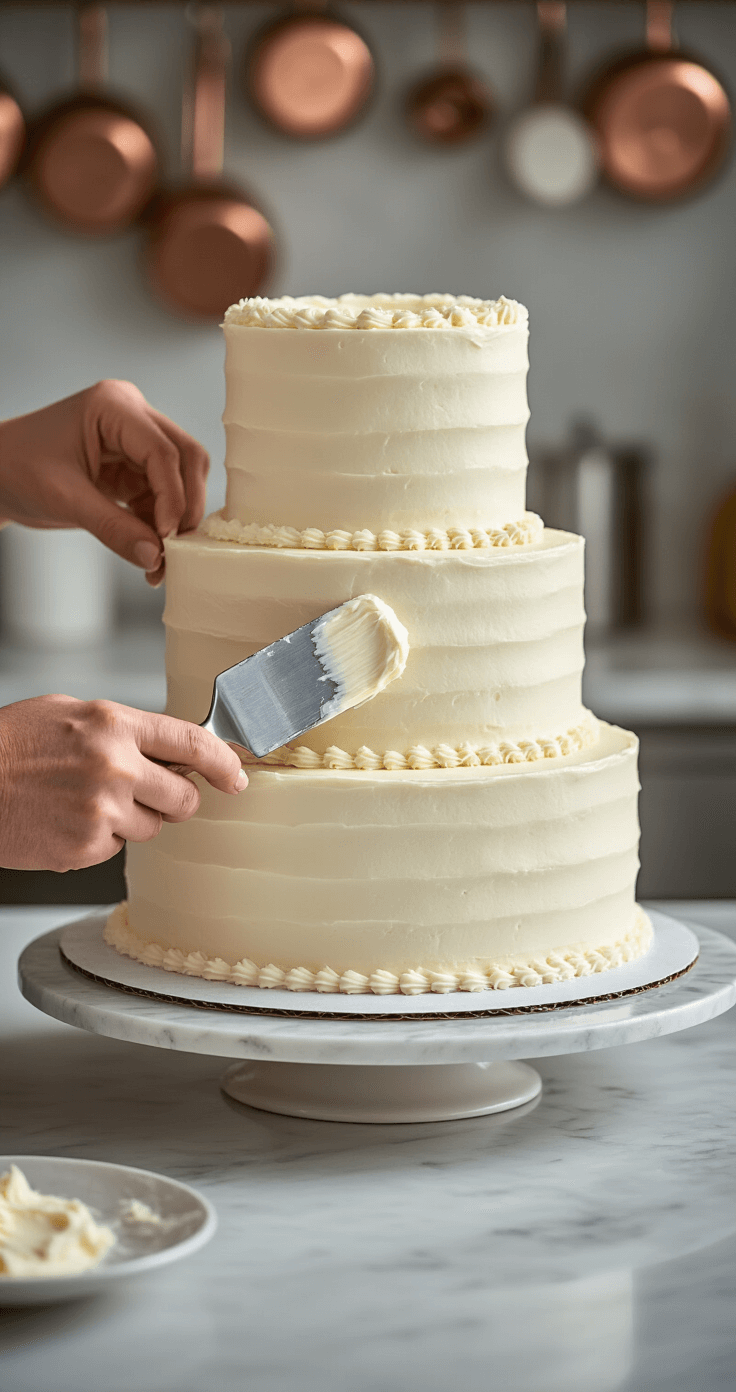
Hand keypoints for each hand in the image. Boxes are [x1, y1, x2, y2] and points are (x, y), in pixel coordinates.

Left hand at [0, 380, 208, 585]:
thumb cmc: (15, 468)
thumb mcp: (64, 499)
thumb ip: (113, 528)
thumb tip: (154, 556)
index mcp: (113, 406)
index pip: (163, 451)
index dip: (173, 496)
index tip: (168, 536)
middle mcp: (131, 416)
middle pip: (185, 458)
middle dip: (185, 505)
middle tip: (177, 547)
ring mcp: (134, 441)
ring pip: (180, 479)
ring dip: (176, 520)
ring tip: (161, 559)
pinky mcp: (132, 467)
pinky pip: (161, 496)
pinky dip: (160, 525)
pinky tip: (151, 552)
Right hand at [0, 696, 246, 871]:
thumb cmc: (10, 746)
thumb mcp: (70, 714)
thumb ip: (123, 729)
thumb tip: (166, 747)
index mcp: (114, 725)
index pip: (193, 743)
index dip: (225, 762)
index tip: (236, 775)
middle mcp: (114, 767)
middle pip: (184, 798)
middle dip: (175, 800)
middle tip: (147, 794)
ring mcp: (101, 811)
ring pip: (152, 827)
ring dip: (130, 820)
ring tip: (84, 801)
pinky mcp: (86, 847)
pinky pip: (116, 848)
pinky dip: (98, 839)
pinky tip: (66, 820)